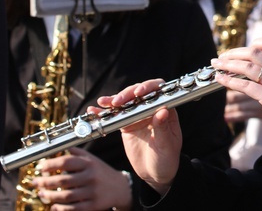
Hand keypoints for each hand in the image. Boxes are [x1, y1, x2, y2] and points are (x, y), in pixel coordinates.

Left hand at [31, 147, 131, 209]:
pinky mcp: (93, 205)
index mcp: (89, 163)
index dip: (50, 165)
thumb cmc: (101, 171)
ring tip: (42, 194)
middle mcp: (91, 176)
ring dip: (49, 196)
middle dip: (45, 182)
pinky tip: (54, 206)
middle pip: (63, 180)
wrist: (120, 187)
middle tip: (36, 182)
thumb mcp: (92, 159)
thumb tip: (60, 146)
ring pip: (65, 196)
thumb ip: (77, 152)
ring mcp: (92, 192)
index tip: (40, 168)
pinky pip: (73, 208)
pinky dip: (60, 208)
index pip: (66, 162)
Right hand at [93, 80, 181, 196]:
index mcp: (166, 110)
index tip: (139, 92)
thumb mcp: (167, 145)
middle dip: (127, 94)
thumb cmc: (166, 158)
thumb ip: (163, 128)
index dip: (149, 87)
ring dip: (114, 100)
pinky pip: (115, 115)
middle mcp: (152, 109)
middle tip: (117, 101)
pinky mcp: (126, 124)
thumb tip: (163, 111)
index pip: (158, 91)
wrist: (155, 173)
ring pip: (126, 102)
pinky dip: (105, 112)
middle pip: (139, 93)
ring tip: (103, 102)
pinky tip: (95, 110)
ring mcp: (138, 116)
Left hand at [212, 37, 261, 144]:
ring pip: (247, 66)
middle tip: (222, 56)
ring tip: (216, 65)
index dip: (256, 43)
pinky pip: (245, 85)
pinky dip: (230, 81)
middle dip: (234, 52)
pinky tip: (221, 80)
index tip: (244, 49)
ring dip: (228, 64)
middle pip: (254, 52)